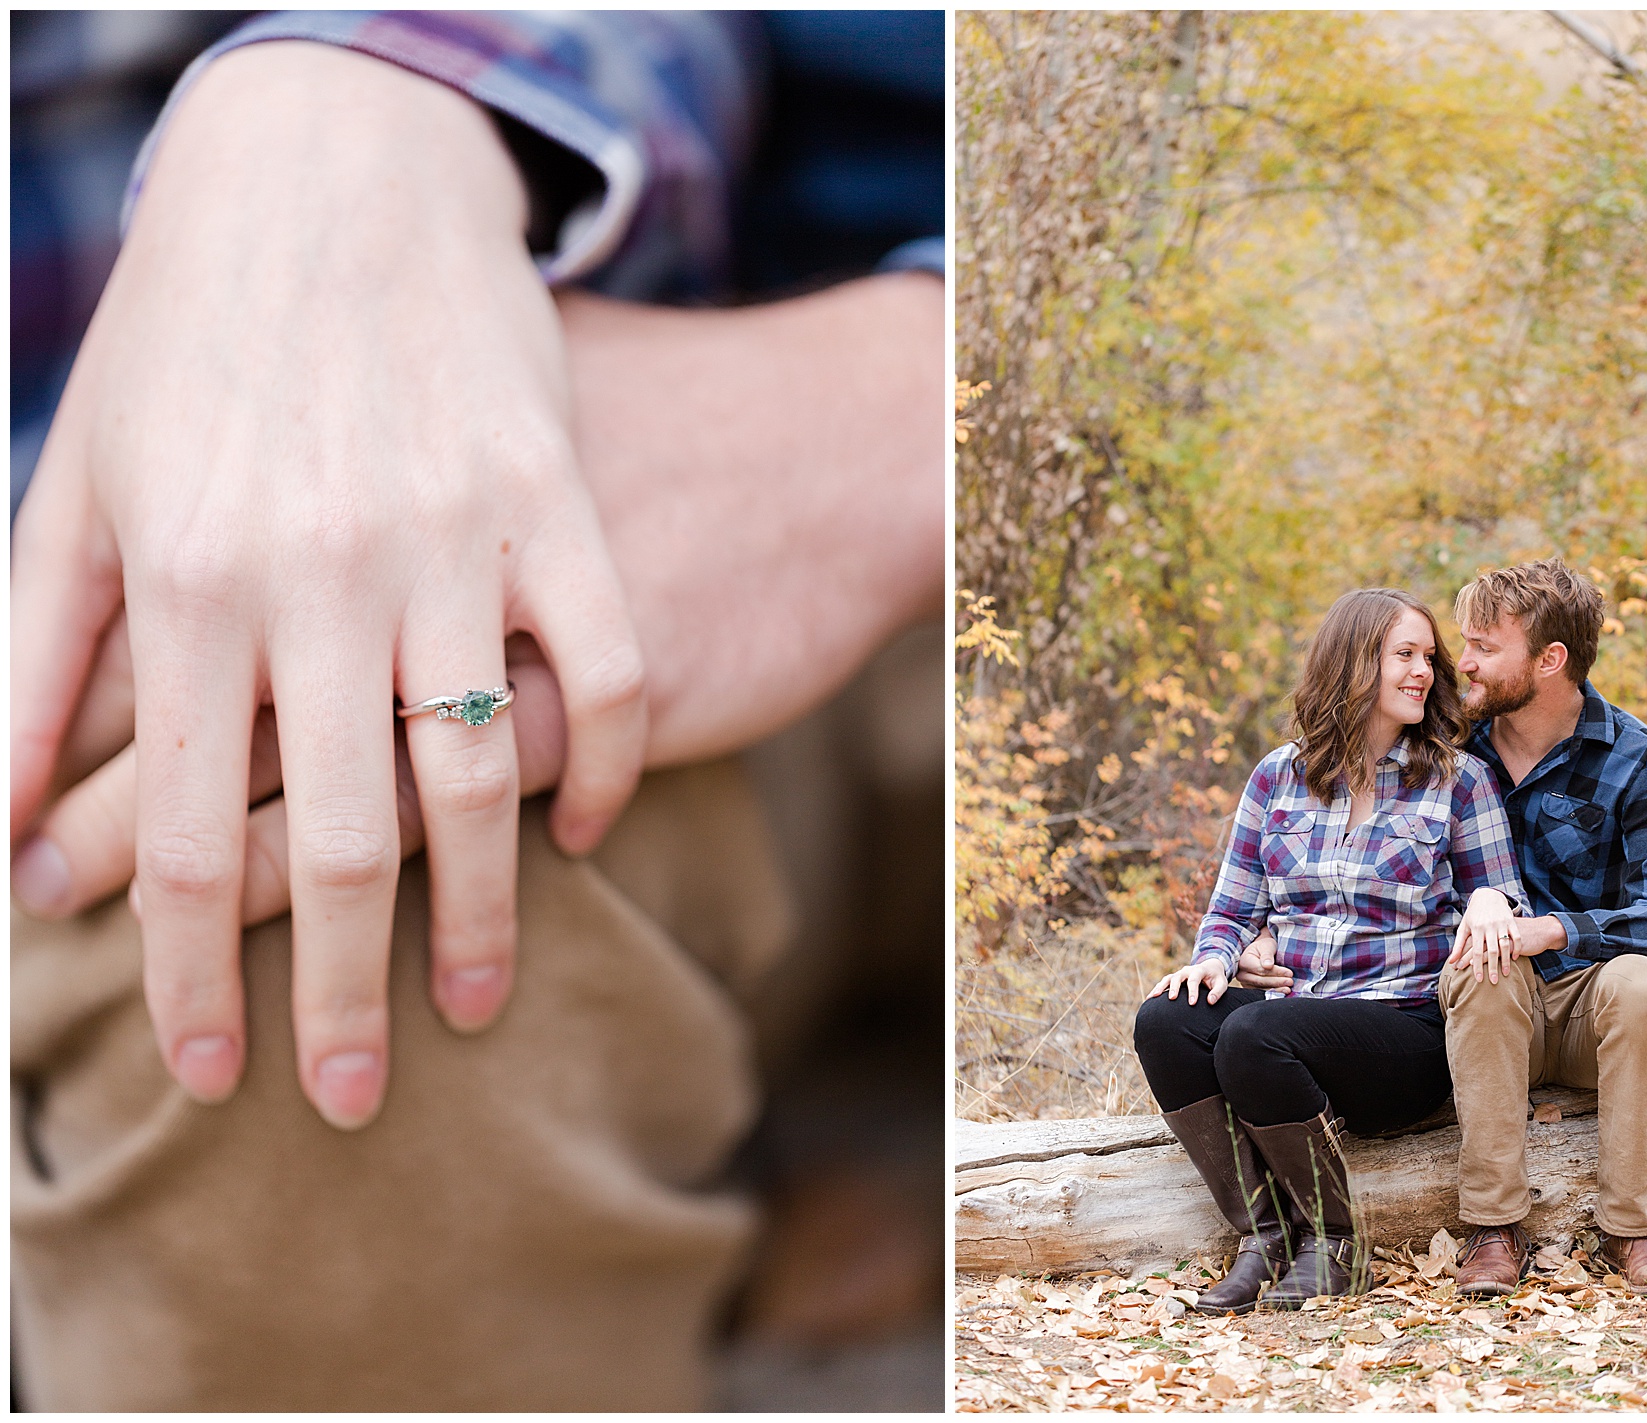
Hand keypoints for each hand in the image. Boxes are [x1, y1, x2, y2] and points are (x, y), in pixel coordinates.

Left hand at [10, 44, 646, 1127]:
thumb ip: (34, 657)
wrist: (352, 178)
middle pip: (336, 831)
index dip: (182, 967)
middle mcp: (322, 569)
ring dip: (478, 914)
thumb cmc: (204, 339)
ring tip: (469, 1004)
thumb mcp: (87, 480)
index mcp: (191, 574)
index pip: (176, 824)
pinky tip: (583, 834)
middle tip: (340, 1094)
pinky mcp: (563, 505)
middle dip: (336, 990)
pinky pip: (599, 671)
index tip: (210, 1067)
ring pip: (478, 774)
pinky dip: (599, 769)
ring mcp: (456, 537)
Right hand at [1147, 959, 1229, 1005]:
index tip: (1192, 1003)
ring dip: (1160, 987)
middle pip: (1178, 977)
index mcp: (1199, 970)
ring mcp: (1179, 974)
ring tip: (1153, 997)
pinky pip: (1164, 982)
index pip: (1194, 980)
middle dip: (1175, 988)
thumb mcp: (1222, 983)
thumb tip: (1210, 1002)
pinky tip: (1150, 998)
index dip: (1193, 991)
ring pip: (1167, 979)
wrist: (1210, 968)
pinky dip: (1157, 989)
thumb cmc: (1216, 978)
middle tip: (1172, 998)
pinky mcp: (1174, 978)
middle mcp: (1187, 970)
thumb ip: (1217, 992)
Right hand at [1231, 929, 1292, 992]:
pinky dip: (1272, 993)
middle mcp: (1242, 974)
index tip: (1289, 973)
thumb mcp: (1266, 946)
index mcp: (1244, 962)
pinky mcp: (1250, 988)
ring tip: (1288, 989)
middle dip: (1277, 982)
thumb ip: (1267, 955)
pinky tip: (1281, 993)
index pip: (1261, 970)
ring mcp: (1245, 983)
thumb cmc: (1263, 947)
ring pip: (1261, 988)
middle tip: (1290, 982)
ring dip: (1276, 990)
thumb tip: (1268, 966)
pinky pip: (1261, 992)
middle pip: (1260, 981)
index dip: (1276, 972)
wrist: (1259, 951)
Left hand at [1448, 886, 1525, 983]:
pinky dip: (1517, 948)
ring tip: (1505, 974)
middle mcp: (1489, 926)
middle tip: (1493, 982)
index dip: (1477, 966)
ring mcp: (1501, 923)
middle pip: (1492, 951)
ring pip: (1505, 945)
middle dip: (1493, 968)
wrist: (1489, 895)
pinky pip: (1516, 937)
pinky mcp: (1511, 921)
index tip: (1479, 979)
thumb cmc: (1474, 914)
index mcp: (1476, 928)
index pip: (1476, 952)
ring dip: (1506, 961)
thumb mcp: (1464, 927)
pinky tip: (1514, 958)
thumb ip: (1458, 945)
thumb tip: (1451, 962)